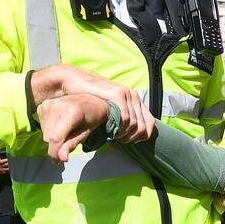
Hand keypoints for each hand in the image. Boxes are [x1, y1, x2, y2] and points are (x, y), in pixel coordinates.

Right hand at [31, 65, 152, 144]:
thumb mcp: (109, 109)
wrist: (74, 82)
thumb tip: (132, 134)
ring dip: (125, 135)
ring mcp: (127, 94)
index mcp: (135, 100)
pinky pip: (126, 118)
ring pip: (135, 124)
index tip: (131, 141)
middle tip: (119, 140)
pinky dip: (120, 128)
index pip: (150, 123)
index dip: (143, 136)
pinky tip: (111, 131)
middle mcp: (134, 96)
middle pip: (143, 127)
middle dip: (132, 138)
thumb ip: (121, 117)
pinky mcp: (118, 94)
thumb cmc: (89, 98)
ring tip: (114, 136)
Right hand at [35, 93, 110, 161]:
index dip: (54, 152)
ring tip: (65, 131)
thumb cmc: (91, 118)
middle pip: (48, 136)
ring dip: (53, 137)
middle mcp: (57, 105)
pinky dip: (49, 129)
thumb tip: (62, 158)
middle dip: (56, 146)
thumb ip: (71, 144)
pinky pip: (42, 124)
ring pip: (44, 132)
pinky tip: (59, 125)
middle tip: (67, 144)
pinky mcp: (44, 104)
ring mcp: (49, 103)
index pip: (55, 138)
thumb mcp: (85, 133)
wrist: (91, 100)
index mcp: (71, 112)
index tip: (57, 161)